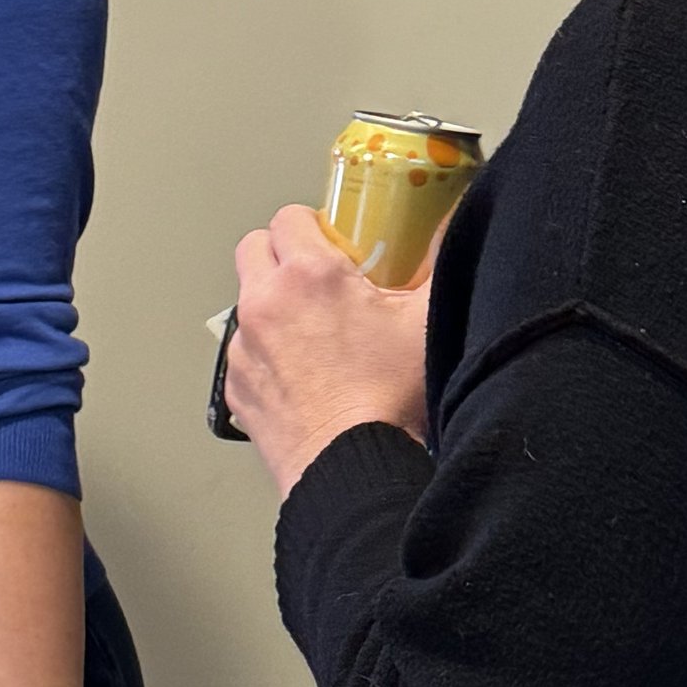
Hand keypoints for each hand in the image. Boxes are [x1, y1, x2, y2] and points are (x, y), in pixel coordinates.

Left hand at [224, 203, 433, 496]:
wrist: (351, 469)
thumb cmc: (388, 399)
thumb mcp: (428, 322)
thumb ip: (439, 266)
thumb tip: (449, 234)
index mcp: (309, 275)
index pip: (289, 217)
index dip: (314, 226)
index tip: (335, 244)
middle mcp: (265, 303)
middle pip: (253, 249)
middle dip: (282, 255)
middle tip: (319, 280)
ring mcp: (245, 348)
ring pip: (247, 302)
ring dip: (273, 306)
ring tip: (314, 334)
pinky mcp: (237, 387)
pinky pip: (245, 353)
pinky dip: (266, 354)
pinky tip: (302, 375)